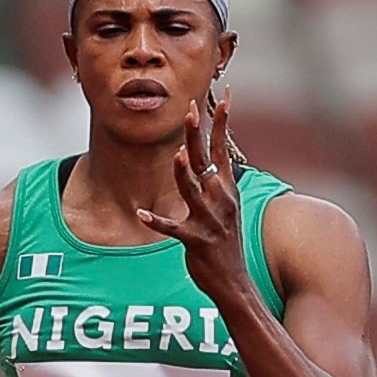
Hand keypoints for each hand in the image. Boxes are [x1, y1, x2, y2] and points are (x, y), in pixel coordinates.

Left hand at [135, 99, 252, 305]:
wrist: (233, 280)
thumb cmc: (224, 242)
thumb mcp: (225, 208)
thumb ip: (215, 182)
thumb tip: (208, 157)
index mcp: (226, 190)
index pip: (223, 150)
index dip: (223, 123)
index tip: (225, 97)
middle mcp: (221, 200)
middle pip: (206, 161)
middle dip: (198, 134)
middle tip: (190, 108)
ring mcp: (209, 221)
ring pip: (194, 192)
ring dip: (185, 173)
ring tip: (177, 155)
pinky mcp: (196, 242)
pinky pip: (173, 230)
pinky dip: (158, 222)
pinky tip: (143, 214)